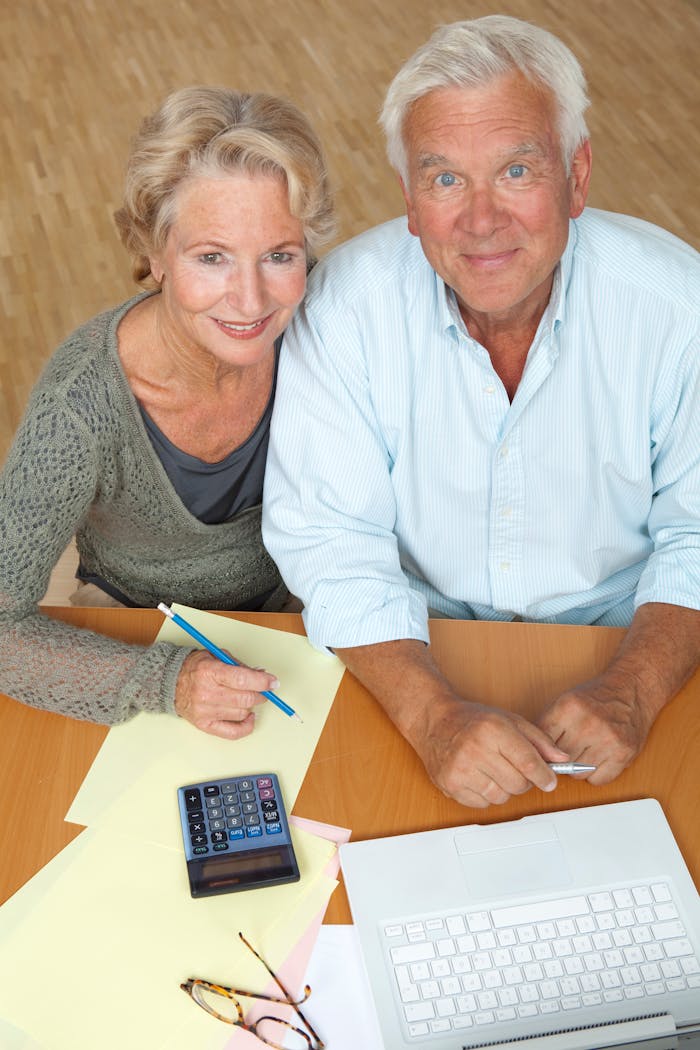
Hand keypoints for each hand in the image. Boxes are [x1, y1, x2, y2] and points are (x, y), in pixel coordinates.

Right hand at [174, 650, 278, 739]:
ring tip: (246, 698)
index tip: (273, 682)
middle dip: (260, 694)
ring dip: (250, 706)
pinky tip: (249, 716)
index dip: (262, 682)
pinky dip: (246, 726)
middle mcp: (206, 693)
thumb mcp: (217, 656)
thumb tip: (262, 676)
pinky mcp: (205, 725)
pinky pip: (233, 732)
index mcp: (209, 672)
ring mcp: (205, 711)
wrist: (170, 683)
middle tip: (263, 690)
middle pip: (245, 699)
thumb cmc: (194, 668)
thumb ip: (240, 666)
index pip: (242, 679)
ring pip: (242, 713)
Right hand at [414, 696, 569, 807]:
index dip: (545, 776)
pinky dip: (487, 795)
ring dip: (504, 788)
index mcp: (493, 730)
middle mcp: (475, 749)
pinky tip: (480, 777)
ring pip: (502, 797)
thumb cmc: (471, 719)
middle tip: (515, 769)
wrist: (434, 720)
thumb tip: (562, 759)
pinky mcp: (450, 784)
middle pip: (518, 784)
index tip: (549, 781)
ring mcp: (460, 769)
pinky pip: (483, 803)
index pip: (529, 763)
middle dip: (524, 780)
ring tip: (494, 770)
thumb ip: (539, 740)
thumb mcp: (509, 719)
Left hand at [538, 671, 654, 783]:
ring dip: (579, 768)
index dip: (543, 750)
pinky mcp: (624, 753)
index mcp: (569, 707)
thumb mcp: (566, 701)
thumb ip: (548, 725)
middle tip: (569, 749)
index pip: (543, 742)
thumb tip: (534, 754)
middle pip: (560, 761)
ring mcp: (607, 739)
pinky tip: (600, 758)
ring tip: (586, 751)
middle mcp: (588, 723)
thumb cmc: (597, 696)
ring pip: (578, 774)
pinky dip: (597, 774)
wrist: (632, 688)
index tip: (545, 752)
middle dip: (561, 760)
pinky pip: (598, 780)